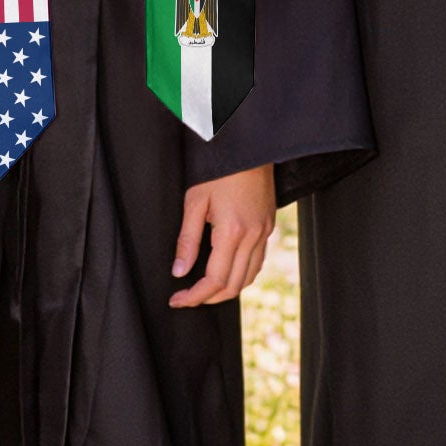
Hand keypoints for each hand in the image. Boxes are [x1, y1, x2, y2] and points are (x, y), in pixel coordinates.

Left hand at [169, 163, 275, 307]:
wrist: (249, 146)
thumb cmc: (220, 169)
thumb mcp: (195, 201)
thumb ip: (187, 240)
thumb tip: (179, 271)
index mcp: (232, 231)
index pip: (214, 280)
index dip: (194, 296)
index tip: (177, 300)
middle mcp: (253, 235)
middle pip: (233, 285)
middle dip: (209, 298)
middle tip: (187, 297)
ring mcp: (264, 231)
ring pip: (249, 276)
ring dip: (227, 289)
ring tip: (205, 289)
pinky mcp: (269, 225)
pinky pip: (258, 261)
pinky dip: (242, 274)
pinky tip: (227, 270)